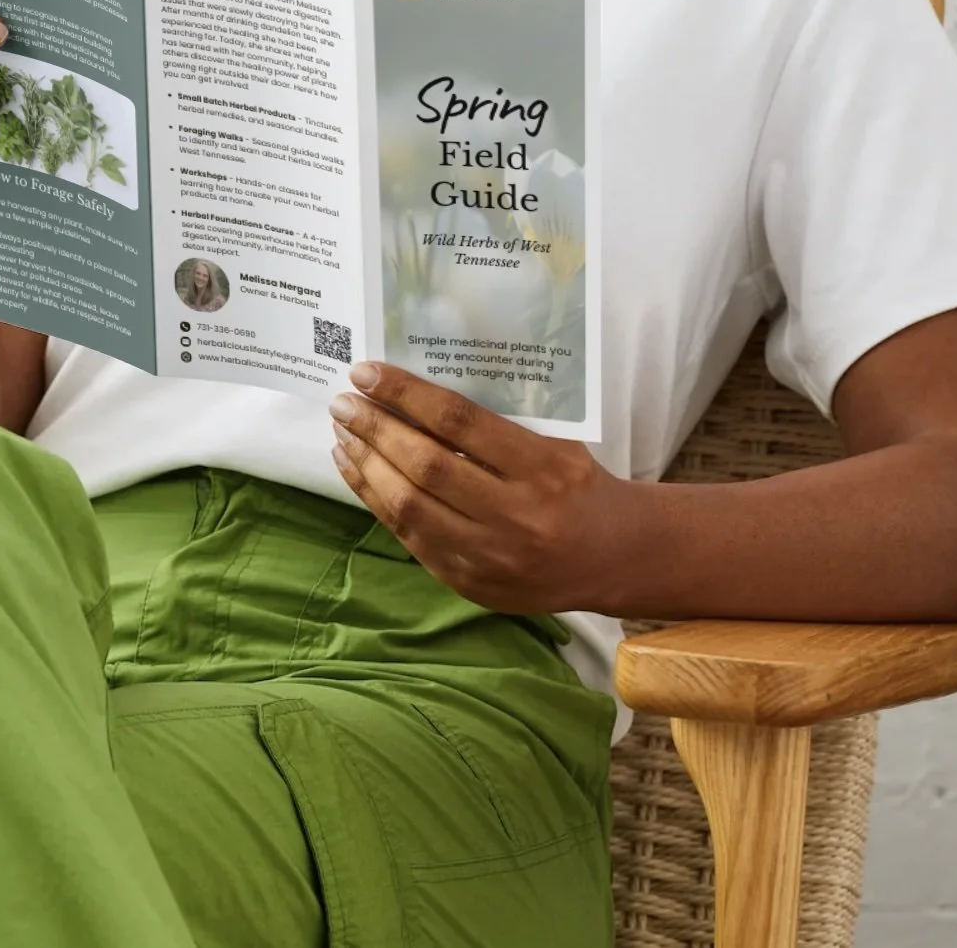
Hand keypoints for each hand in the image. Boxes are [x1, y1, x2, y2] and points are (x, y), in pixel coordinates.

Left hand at [328, 361, 631, 614]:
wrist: (612, 557)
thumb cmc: (578, 484)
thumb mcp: (555, 442)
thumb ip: (496, 421)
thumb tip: (416, 387)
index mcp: (544, 468)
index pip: (459, 421)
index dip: (406, 394)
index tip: (367, 372)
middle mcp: (517, 517)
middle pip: (426, 466)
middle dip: (375, 429)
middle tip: (343, 403)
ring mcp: (490, 558)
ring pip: (409, 506)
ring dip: (367, 465)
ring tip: (343, 434)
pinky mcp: (468, 583)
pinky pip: (409, 537)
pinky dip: (376, 500)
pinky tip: (358, 471)